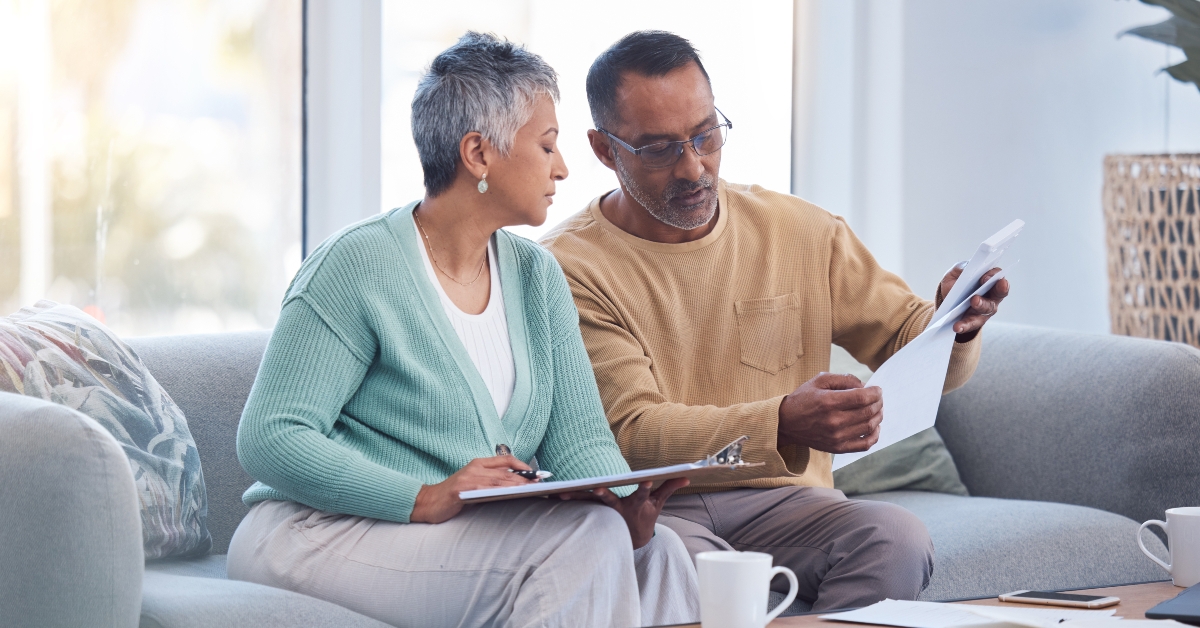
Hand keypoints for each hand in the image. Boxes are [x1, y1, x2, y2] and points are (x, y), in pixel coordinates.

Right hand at [410, 455, 533, 523]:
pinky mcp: (462, 490)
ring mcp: (467, 478)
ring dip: (516, 485)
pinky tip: (510, 495)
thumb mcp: (473, 482)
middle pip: (505, 471)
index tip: (537, 474)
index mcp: (478, 463)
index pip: (506, 460)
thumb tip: (516, 485)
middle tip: (540, 483)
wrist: (428, 502)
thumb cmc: (453, 495)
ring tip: (531, 489)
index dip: (523, 466)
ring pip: (498, 480)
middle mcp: (474, 467)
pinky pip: (484, 489)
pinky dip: (499, 491)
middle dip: (525, 477)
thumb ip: (490, 480)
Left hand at [557, 478, 689, 548]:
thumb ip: (669, 487)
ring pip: (589, 502)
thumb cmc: (645, 517)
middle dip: (603, 493)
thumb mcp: (658, 503)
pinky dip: (568, 500)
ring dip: (576, 498)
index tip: (646, 480)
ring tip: (562, 494)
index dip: (644, 487)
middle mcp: (619, 508)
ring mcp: (604, 511)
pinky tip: (553, 496)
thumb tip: (686, 476)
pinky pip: (579, 504)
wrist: (632, 540)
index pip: (642, 493)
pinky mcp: (593, 511)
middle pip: (610, 499)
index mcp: (636, 504)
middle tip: (596, 487)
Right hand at [777, 373, 882, 453]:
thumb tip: (864, 385)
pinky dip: (875, 436)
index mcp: (829, 402)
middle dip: (878, 402)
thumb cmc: (803, 399)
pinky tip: (875, 427)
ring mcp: (837, 437)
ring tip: (877, 409)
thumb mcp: (819, 381)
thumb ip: (843, 379)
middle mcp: (834, 421)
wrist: (786, 423)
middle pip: (868, 412)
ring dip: (878, 416)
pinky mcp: (838, 448)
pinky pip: (864, 445)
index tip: (877, 389)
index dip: (875, 393)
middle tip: (878, 398)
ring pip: (869, 427)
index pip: (862, 398)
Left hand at [938, 265, 1009, 341]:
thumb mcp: (955, 273)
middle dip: (989, 294)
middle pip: (997, 295)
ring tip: (969, 307)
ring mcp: (986, 309)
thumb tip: (965, 268)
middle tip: (975, 298)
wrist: (948, 300)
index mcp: (990, 280)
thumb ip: (961, 268)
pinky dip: (964, 325)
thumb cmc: (957, 282)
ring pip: (986, 310)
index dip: (993, 277)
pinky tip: (957, 327)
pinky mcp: (976, 321)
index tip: (984, 278)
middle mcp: (992, 295)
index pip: (998, 277)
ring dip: (978, 308)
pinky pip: (971, 324)